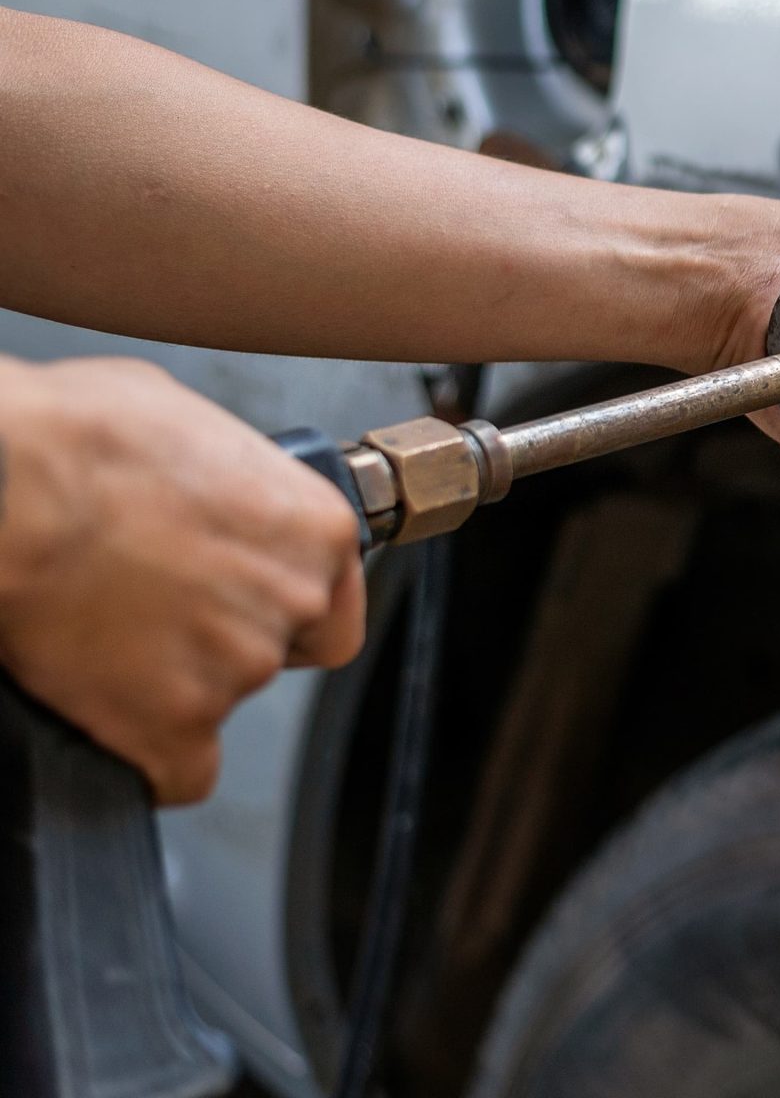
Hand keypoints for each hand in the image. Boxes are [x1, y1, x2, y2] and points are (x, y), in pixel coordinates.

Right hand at [0, 357, 365, 803]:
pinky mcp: (172, 726)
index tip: (243, 595)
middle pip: (275, 649)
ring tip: (107, 632)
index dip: (282, 602)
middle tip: (153, 604)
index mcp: (315, 530)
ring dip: (172, 680)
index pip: (332, 598)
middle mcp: (291, 602)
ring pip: (219, 700)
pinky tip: (114, 719)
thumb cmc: (82, 440)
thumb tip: (209, 484)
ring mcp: (236, 668)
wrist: (11, 490)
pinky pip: (181, 774)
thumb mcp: (186, 421)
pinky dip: (150, 756)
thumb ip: (228, 478)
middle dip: (219, 633)